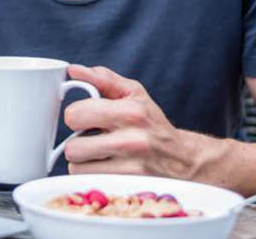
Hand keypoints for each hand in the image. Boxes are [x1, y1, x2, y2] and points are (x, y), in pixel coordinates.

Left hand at [63, 64, 198, 178]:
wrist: (182, 158)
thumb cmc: (151, 122)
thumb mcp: (133, 93)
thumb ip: (102, 79)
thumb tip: (73, 70)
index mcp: (131, 112)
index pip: (74, 115)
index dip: (76, 116)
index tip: (86, 118)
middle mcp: (133, 140)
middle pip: (73, 148)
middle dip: (77, 142)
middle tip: (91, 138)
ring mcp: (132, 167)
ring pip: (78, 167)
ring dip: (84, 161)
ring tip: (101, 153)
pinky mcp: (130, 186)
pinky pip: (90, 182)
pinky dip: (93, 175)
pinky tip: (107, 167)